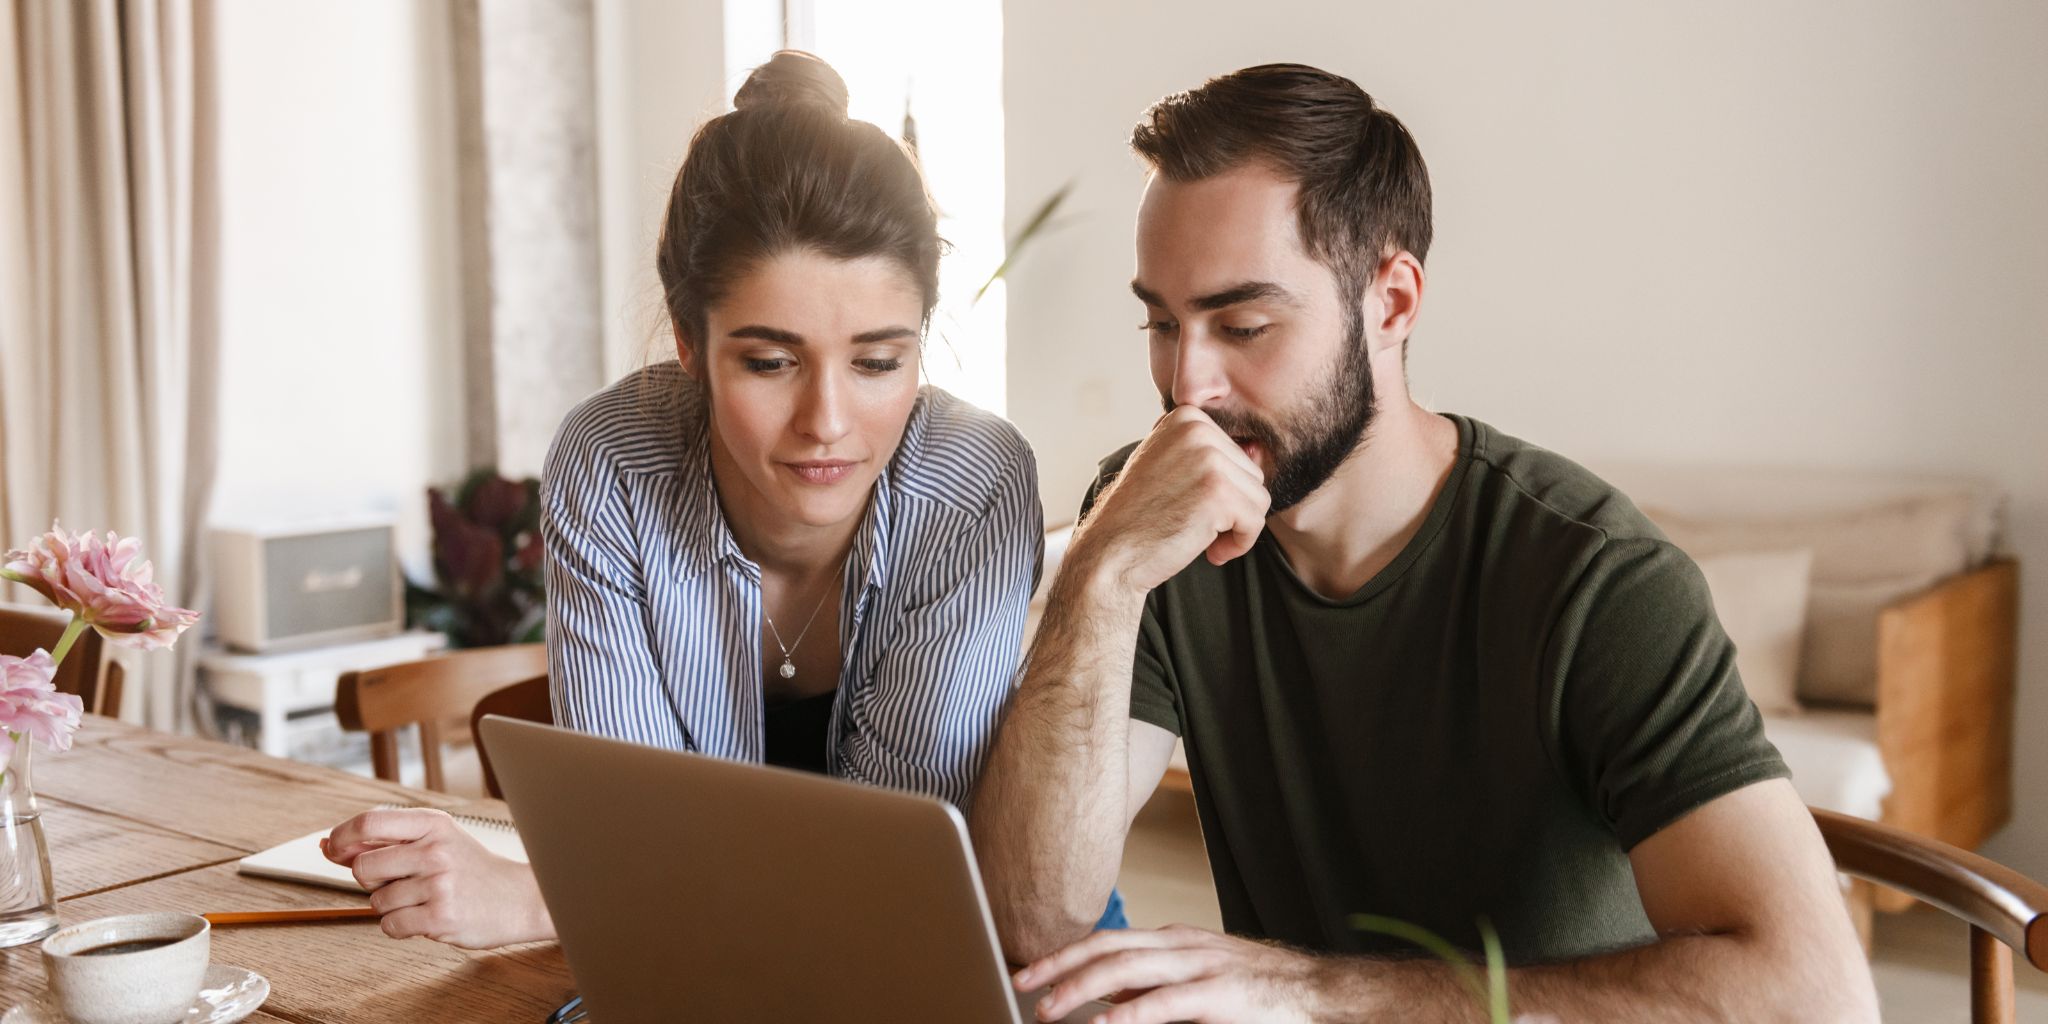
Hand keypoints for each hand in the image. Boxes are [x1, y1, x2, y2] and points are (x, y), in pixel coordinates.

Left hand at [323, 808, 553, 948]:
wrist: (518, 898)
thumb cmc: (470, 869)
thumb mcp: (436, 841)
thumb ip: (384, 842)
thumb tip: (328, 845)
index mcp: (434, 824)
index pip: (369, 822)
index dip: (342, 837)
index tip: (333, 848)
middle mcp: (435, 850)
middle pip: (363, 867)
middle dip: (370, 881)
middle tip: (397, 881)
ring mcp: (438, 884)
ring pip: (377, 902)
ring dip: (390, 906)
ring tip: (423, 899)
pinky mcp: (439, 917)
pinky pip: (390, 926)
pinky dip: (400, 926)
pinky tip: (425, 916)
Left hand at [1017, 925, 1328, 1022]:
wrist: (1321, 995)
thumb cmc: (1258, 991)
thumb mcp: (1198, 979)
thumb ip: (1153, 986)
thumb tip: (1106, 998)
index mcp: (1174, 942)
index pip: (1107, 941)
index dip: (1064, 955)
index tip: (1028, 972)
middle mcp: (1182, 947)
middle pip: (1107, 949)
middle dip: (1059, 967)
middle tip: (1022, 987)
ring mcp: (1201, 969)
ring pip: (1128, 970)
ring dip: (1081, 990)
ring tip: (1049, 1010)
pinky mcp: (1220, 998)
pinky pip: (1166, 1004)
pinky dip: (1129, 1016)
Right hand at [1074, 407, 1269, 595]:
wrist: (1110, 552)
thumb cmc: (1141, 515)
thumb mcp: (1170, 465)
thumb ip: (1206, 453)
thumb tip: (1259, 450)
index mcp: (1185, 417)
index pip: (1235, 454)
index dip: (1219, 490)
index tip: (1190, 505)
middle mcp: (1197, 429)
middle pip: (1252, 474)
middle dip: (1231, 508)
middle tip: (1195, 525)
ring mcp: (1208, 459)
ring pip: (1258, 497)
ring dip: (1236, 527)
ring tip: (1202, 537)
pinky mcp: (1219, 492)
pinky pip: (1256, 521)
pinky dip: (1239, 544)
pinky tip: (1210, 552)